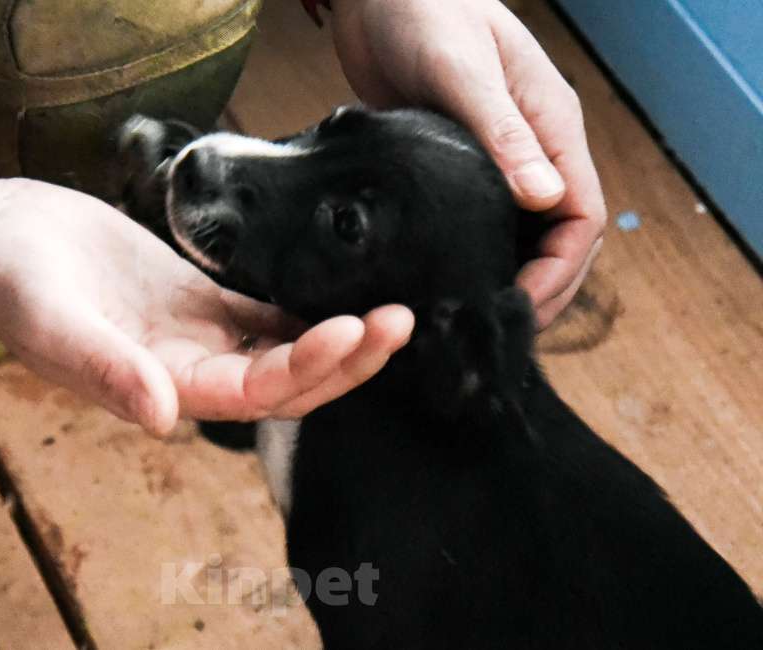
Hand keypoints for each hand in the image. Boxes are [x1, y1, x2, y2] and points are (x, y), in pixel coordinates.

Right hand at [0, 138, 412, 434]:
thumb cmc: (11, 281)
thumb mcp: (51, 320)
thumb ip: (104, 367)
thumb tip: (160, 415)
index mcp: (158, 385)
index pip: (251, 392)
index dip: (305, 368)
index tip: (351, 330)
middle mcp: (188, 370)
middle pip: (286, 382)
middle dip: (344, 360)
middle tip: (397, 322)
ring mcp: (198, 336)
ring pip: (284, 350)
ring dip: (338, 339)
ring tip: (393, 313)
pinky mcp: (199, 300)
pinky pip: (264, 314)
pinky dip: (305, 310)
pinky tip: (345, 293)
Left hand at [330, 0, 606, 326]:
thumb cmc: (426, 13)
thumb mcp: (463, 71)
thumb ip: (503, 133)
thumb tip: (545, 198)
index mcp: (551, 129)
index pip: (582, 217)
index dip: (561, 270)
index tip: (520, 305)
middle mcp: (532, 151)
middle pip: (561, 237)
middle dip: (542, 288)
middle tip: (497, 327)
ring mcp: (496, 161)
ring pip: (523, 236)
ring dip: (512, 278)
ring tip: (476, 317)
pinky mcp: (457, 169)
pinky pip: (482, 225)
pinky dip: (475, 257)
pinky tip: (447, 281)